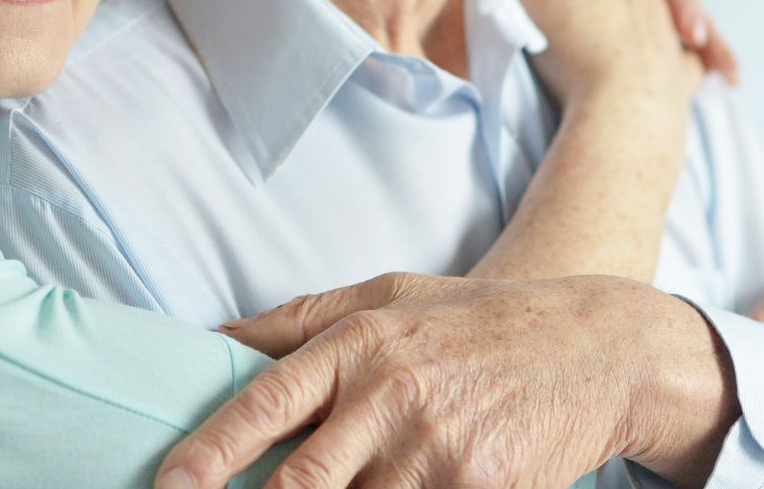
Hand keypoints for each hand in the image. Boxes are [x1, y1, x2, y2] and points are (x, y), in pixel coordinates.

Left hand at [157, 272, 740, 488]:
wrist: (595, 345)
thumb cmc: (477, 322)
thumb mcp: (389, 294)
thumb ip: (298, 322)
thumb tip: (212, 341)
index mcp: (360, 343)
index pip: (264, 404)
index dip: (208, 453)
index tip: (167, 486)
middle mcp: (393, 394)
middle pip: (301, 483)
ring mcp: (439, 450)